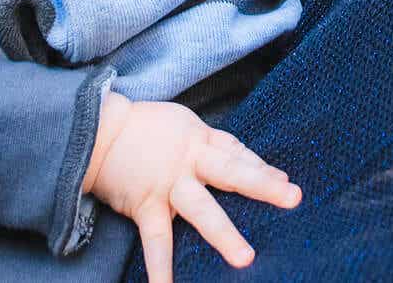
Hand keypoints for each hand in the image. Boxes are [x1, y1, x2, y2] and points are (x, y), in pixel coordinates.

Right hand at [83, 92, 300, 282]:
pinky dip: (160, 268)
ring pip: (201, 210)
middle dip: (263, 186)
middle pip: (231, 172)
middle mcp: (189, 162)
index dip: (263, 169)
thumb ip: (218, 146)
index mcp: (200, 140)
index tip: (287, 184)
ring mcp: (169, 186)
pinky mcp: (146, 206)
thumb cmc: (147, 128)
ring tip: (246, 259)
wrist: (98, 131)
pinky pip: (155, 241)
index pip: (238, 154)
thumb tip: (255, 165)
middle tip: (293, 198)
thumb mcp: (185, 125)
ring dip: (223, 234)